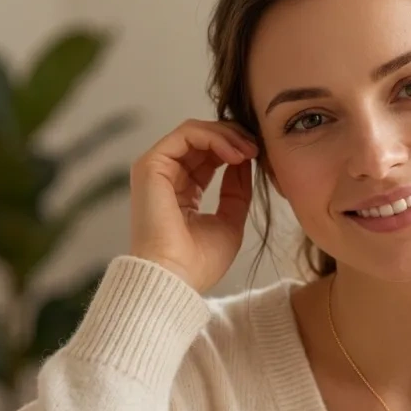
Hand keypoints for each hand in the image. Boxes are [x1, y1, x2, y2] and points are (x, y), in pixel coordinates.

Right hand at [129, 118, 257, 293]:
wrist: (177, 278)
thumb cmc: (200, 262)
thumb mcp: (230, 221)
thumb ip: (236, 191)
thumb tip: (245, 162)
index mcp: (183, 192)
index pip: (209, 156)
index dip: (236, 150)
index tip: (260, 156)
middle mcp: (167, 177)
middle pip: (202, 140)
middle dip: (234, 138)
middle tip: (258, 148)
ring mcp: (156, 170)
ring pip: (194, 132)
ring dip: (227, 136)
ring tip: (250, 150)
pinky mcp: (151, 165)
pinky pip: (185, 135)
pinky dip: (213, 137)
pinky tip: (234, 154)